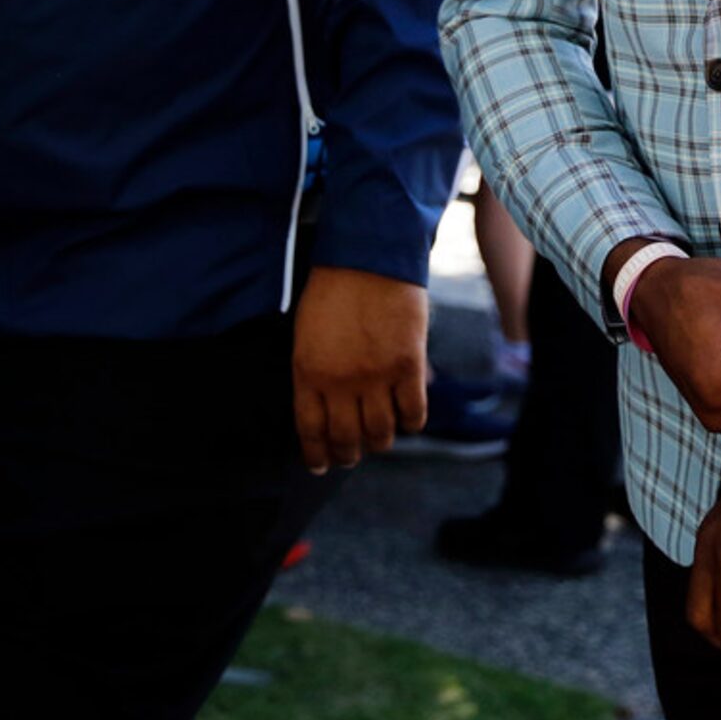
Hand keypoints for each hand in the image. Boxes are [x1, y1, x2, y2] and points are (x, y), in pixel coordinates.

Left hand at [291, 265, 428, 472]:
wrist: (369, 255)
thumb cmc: (333, 290)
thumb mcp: (307, 335)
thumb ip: (314, 374)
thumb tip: (325, 409)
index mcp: (307, 373)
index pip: (310, 432)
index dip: (316, 455)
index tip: (321, 464)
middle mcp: (340, 382)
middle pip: (346, 440)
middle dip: (348, 455)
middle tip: (352, 455)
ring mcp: (375, 376)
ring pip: (381, 434)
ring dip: (380, 442)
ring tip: (380, 438)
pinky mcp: (407, 366)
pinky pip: (413, 413)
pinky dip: (411, 422)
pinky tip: (407, 417)